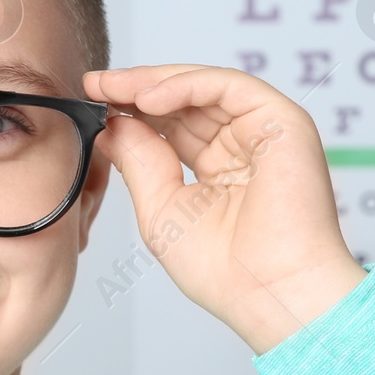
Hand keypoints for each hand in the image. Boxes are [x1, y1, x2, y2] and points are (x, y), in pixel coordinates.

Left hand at [83, 64, 366, 354]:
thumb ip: (139, 162)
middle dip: (137, 89)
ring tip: (112, 87)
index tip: (92, 100)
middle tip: (95, 85)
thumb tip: (112, 124)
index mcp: (221, 170)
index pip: (173, 126)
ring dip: (154, 83)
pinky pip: (228, 86)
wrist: (268, 292)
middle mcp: (245, 146)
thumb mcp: (161, 210)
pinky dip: (185, 86)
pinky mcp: (282, 121)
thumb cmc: (227, 271)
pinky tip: (146, 98)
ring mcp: (265, 131)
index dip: (133, 111)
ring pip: (205, 87)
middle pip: (187, 101)